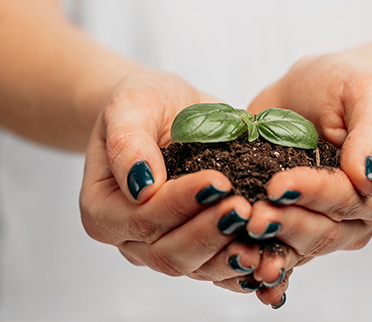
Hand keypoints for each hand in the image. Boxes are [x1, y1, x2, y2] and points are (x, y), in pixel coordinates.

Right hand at [80, 70, 260, 283]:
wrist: (165, 111)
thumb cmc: (142, 104)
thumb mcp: (129, 107)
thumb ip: (127, 143)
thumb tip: (142, 186)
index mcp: (104, 209)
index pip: (143, 217)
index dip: (180, 203)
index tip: (218, 181)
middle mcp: (131, 238)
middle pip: (169, 253)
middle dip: (210, 232)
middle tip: (244, 208)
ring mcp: (164, 245)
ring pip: (197, 266)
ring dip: (229, 254)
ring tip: (260, 231)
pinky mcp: (196, 245)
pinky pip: (217, 265)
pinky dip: (241, 263)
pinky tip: (267, 253)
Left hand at [215, 53, 371, 306]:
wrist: (315, 91)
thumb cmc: (346, 86)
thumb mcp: (369, 91)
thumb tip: (366, 177)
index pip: (348, 198)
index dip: (314, 194)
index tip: (278, 184)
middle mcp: (355, 215)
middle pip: (324, 232)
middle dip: (287, 225)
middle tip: (253, 216)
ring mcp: (322, 224)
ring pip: (299, 247)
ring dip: (271, 249)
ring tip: (241, 239)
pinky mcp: (290, 222)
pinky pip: (280, 250)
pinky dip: (262, 263)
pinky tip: (242, 270)